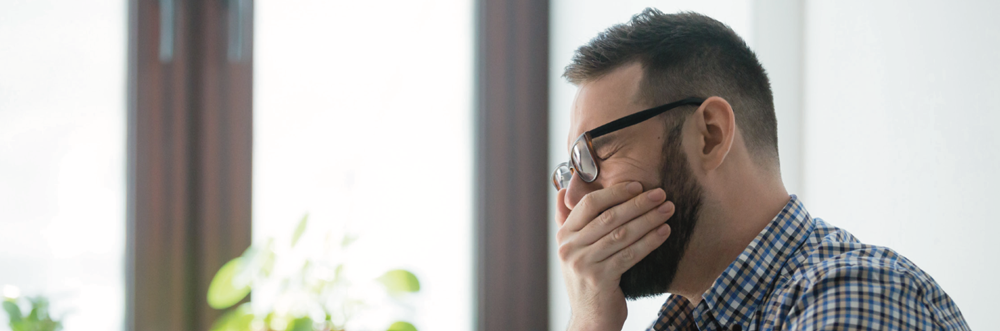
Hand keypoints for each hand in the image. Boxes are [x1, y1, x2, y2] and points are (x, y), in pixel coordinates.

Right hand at [555, 181, 674, 330]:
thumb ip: (568, 222)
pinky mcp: (600, 278)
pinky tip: (664, 233)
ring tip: (667, 210)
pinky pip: (630, 254)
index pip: (589, 204)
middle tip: (661, 194)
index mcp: (564, 236)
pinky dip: (649, 241)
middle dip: (638, 203)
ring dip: (648, 219)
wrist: (590, 320)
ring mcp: (583, 264)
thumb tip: (560, 191)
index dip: (614, 192)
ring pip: (622, 234)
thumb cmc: (589, 282)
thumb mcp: (573, 251)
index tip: (637, 185)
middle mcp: (570, 248)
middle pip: (609, 217)